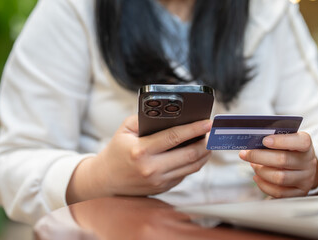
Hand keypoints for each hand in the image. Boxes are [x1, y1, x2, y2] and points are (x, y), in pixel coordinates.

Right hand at [67, 115, 211, 203]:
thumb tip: (171, 112)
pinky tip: (196, 153)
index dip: (194, 129)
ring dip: (204, 154)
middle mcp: (151, 169)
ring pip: (192, 167)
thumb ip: (145, 118)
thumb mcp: (125, 129)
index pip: (174, 137)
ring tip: (207, 142)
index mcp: (141, 151)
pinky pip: (185, 174)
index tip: (208, 122)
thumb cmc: (117, 149)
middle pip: (189, 154)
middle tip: (211, 132)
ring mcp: (158, 181)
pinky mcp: (163, 188)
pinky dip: (194, 163)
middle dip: (205, 142)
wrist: (106, 179)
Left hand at [239, 132, 317, 197]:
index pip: (301, 142)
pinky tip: (257, 177)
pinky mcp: (298, 193)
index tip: (264, 140)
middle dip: (259, 157)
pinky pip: (279, 192)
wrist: (302, 168)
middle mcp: (308, 163)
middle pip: (283, 160)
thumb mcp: (286, 141)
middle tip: (245, 154)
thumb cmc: (289, 151)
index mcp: (306, 146)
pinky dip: (263, 184)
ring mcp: (305, 179)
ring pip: (279, 177)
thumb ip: (273, 139)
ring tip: (253, 165)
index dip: (282, 141)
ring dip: (261, 171)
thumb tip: (252, 141)